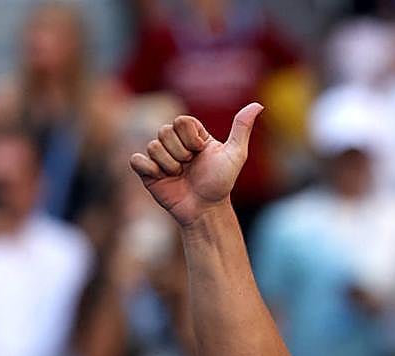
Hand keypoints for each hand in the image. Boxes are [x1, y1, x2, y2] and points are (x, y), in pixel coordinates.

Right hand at [129, 103, 262, 227]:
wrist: (205, 210)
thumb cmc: (221, 184)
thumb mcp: (235, 155)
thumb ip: (242, 128)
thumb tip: (258, 105)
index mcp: (192, 135)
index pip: (181, 120)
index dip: (190, 137)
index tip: (201, 152)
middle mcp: (174, 143)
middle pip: (164, 131)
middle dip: (180, 152)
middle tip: (190, 167)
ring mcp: (160, 157)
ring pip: (152, 146)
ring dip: (169, 164)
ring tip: (180, 176)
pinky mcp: (147, 172)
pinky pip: (136, 160)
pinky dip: (149, 169)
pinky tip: (162, 178)